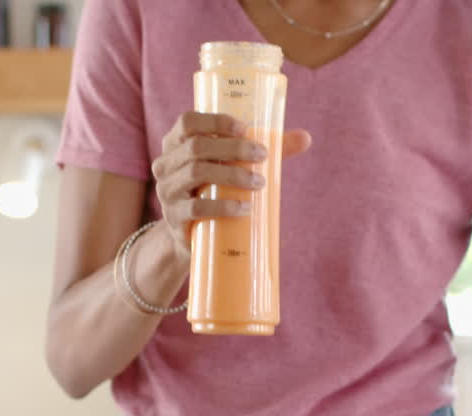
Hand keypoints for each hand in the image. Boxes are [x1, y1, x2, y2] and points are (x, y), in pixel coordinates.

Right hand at [150, 111, 310, 262]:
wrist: (190, 238)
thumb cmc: (213, 193)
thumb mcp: (231, 168)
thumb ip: (261, 151)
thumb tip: (306, 138)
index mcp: (175, 144)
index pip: (188, 122)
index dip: (215, 121)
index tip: (245, 128)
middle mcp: (165, 164)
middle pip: (197, 147)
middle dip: (233, 148)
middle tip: (263, 156)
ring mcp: (166, 191)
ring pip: (195, 173)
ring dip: (232, 175)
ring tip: (259, 183)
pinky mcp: (174, 217)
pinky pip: (196, 208)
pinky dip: (223, 206)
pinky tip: (244, 208)